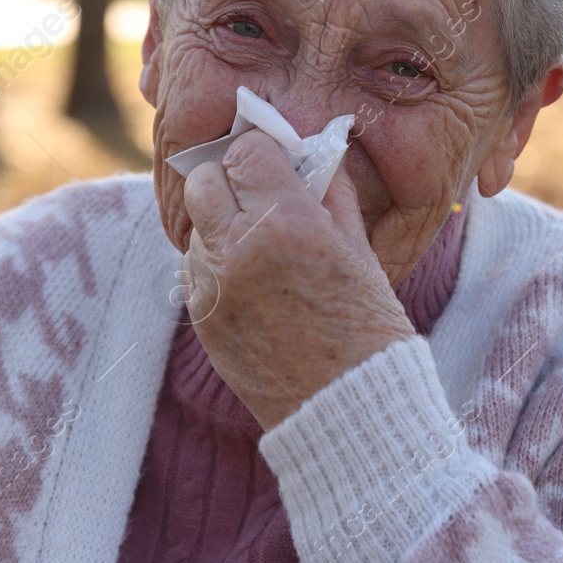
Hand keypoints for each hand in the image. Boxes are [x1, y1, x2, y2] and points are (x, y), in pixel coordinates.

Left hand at [180, 130, 416, 429]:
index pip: (246, 151)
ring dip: (220, 222)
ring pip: (196, 225)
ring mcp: (215, 287)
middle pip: (206, 180)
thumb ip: (330, 192)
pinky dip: (215, 263)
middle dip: (231, 179)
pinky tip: (251, 279)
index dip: (261, 152)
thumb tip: (315, 152)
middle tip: (258, 194)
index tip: (274, 161)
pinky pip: (193, 268)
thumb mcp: (360, 250)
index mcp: (288, 223)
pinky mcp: (202, 319)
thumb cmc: (368, 330)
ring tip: (259, 243)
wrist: (348, 410)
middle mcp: (240, 249)